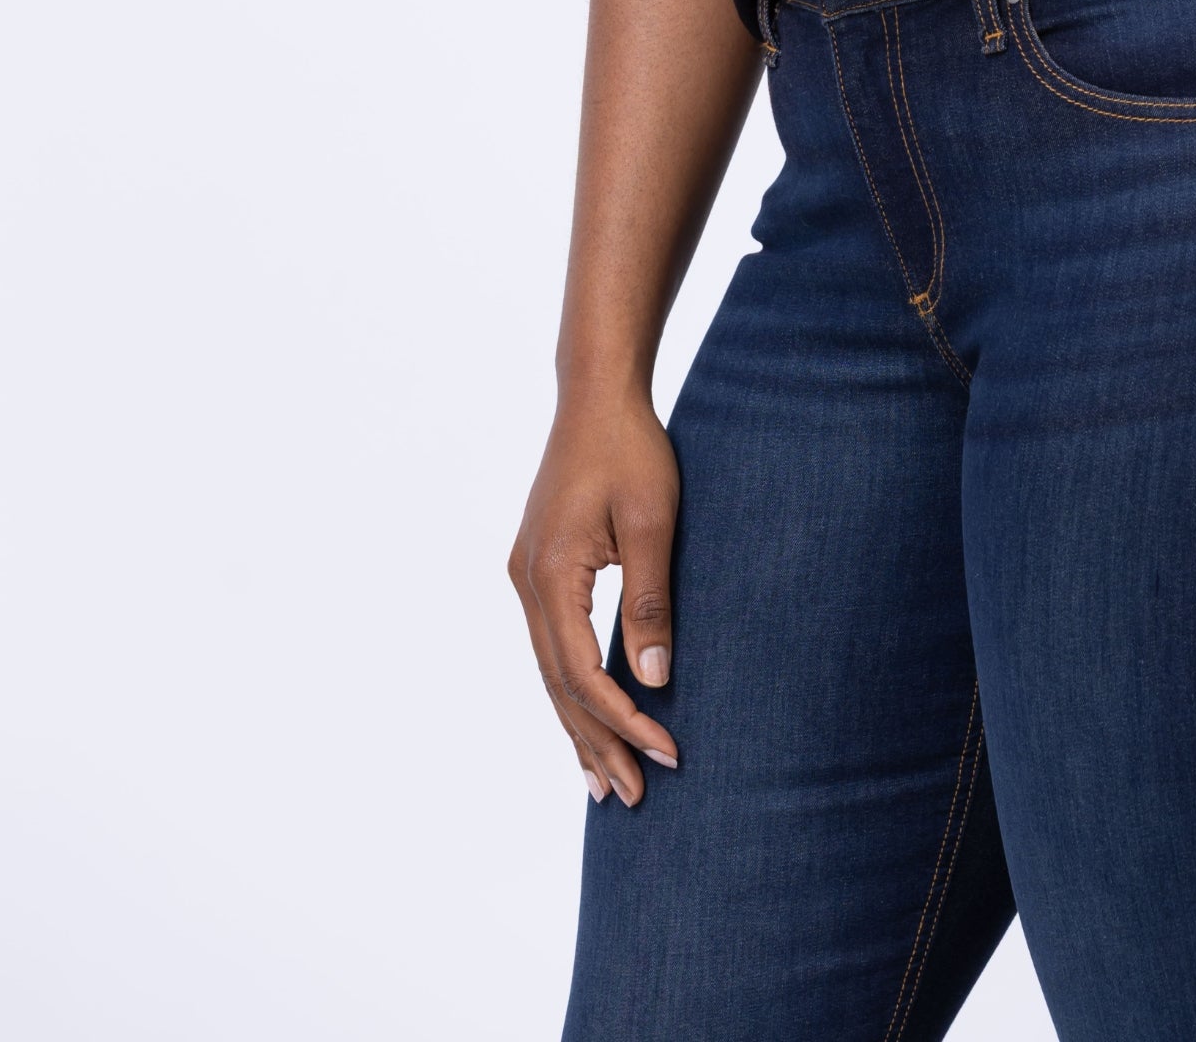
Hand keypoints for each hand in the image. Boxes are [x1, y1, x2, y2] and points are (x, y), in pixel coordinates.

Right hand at [509, 394, 681, 805]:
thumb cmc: (631, 450)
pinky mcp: (538, 571)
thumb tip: (654, 679)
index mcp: (551, 576)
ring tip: (605, 786)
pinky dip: (570, 692)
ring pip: (550, 674)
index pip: (584, 673)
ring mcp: (527, 578)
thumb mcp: (653, 522)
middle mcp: (527, 584)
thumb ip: (650, 601)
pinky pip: (552, 648)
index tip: (668, 753)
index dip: (624, 720)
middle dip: (597, 743)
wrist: (596, 397)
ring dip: (579, 728)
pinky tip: (585, 722)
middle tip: (635, 798)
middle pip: (559, 687)